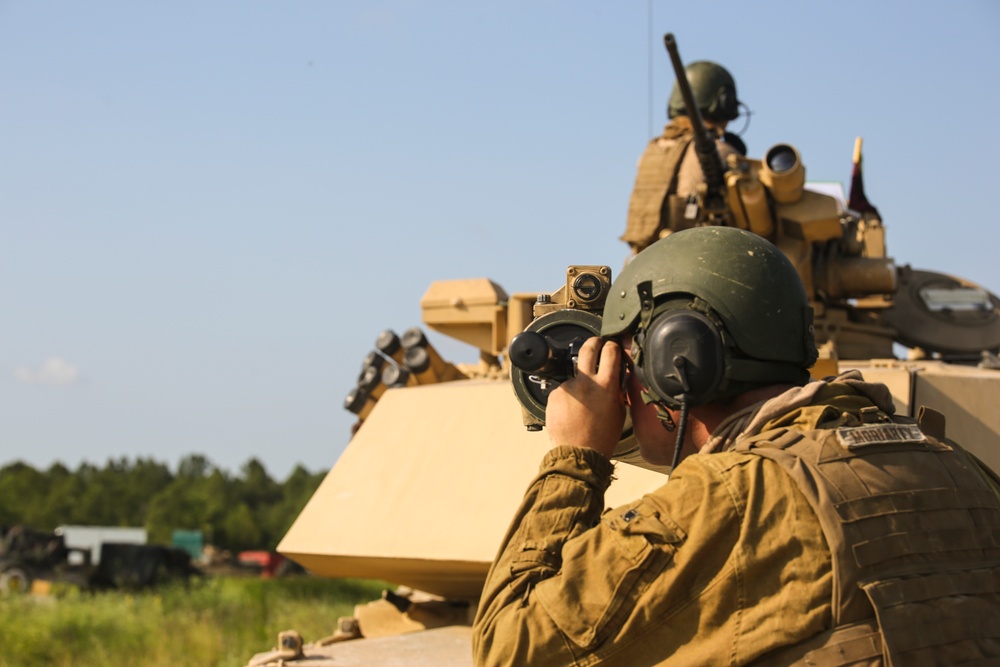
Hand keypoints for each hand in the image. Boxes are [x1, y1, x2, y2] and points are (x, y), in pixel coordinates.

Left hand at [544, 337, 626, 457]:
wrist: (579, 453)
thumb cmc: (602, 437)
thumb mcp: (619, 411)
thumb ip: (617, 390)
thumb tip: (617, 375)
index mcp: (606, 385)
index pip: (610, 352)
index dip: (612, 345)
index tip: (611, 346)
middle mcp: (586, 382)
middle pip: (588, 349)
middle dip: (594, 342)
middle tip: (596, 343)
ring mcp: (568, 387)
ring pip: (575, 377)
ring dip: (580, 385)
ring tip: (582, 406)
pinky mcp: (554, 394)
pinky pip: (564, 391)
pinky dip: (568, 398)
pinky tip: (572, 412)